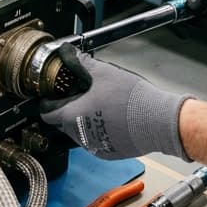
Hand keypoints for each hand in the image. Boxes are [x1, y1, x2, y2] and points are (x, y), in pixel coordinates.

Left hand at [39, 46, 192, 159]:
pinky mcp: (109, 153)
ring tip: (97, 104)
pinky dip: (97, 130)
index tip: (51, 94)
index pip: (47, 112)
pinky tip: (110, 117)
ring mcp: (95, 147)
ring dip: (82, 120)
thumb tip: (67, 52)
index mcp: (72, 116)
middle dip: (66, 108)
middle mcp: (80, 136)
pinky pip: (95, 141)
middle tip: (78, 94)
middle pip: (62, 122)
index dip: (47, 101)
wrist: (159, 121)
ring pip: (79, 132)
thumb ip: (80, 62)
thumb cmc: (131, 99)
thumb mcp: (102, 72)